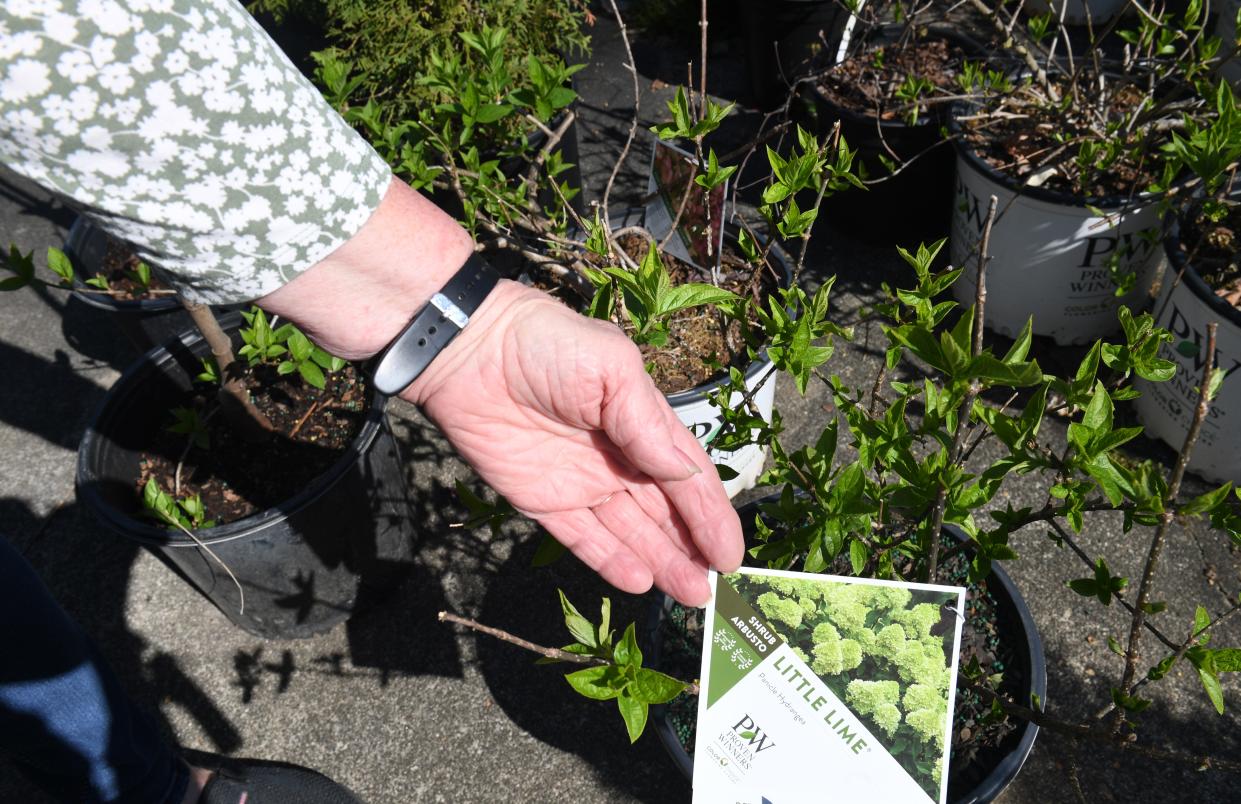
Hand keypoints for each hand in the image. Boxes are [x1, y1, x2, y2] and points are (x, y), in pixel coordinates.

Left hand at [407, 280, 742, 605]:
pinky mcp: (541, 501)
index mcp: (643, 423)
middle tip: (716, 590)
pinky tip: (639, 581)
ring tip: (691, 596)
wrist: (471, 351)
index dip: (712, 516)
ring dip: (662, 562)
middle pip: (665, 513)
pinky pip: (582, 539)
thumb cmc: (549, 344)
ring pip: (631, 533)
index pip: (689, 478)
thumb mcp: (613, 370)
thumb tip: (685, 475)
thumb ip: (649, 427)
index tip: (731, 555)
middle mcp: (618, 458)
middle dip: (692, 549)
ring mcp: (581, 482)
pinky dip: (610, 561)